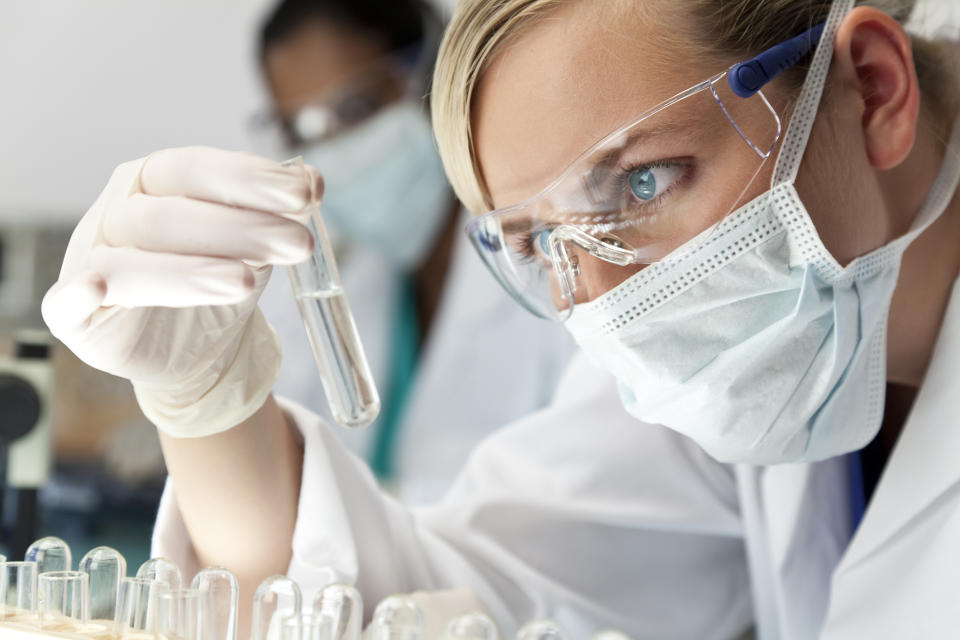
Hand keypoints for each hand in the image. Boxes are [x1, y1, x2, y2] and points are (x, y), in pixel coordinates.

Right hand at [43, 147, 318, 436]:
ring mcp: (90, 261)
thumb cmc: (222, 278)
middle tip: (298, 244)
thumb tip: (310, 180)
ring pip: (131, 260)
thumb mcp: (257, 242)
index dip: (249, 179)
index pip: (195, 168)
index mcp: (156, 180)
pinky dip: (79, 295)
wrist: (199, 348)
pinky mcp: (75, 314)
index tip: (305, 194)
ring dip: (191, 270)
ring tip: (247, 282)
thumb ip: (278, 210)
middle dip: (240, 228)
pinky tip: (95, 290)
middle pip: (170, 215)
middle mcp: (118, 212)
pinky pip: (66, 303)